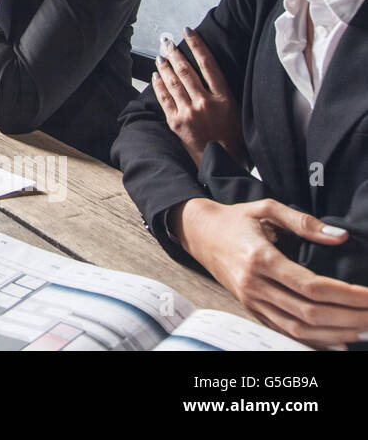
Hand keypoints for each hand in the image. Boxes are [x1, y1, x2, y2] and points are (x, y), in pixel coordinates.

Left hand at [153, 27, 243, 166]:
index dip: (197, 45)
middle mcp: (205, 103)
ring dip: (165, 66)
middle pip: (186, 70)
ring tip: (161, 55)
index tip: (189, 31)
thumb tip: (207, 69)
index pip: (208, 64)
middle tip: (168, 41)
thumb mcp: (236, 110)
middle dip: (175, 53)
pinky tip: (156, 75)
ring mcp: (189, 112)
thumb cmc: (233, 136)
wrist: (222, 161)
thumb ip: (221, 91)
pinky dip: (159, 84)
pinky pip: (164, 98)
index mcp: (223, 98)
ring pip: (173, 82)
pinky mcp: (176, 122)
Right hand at [174, 197, 367, 347]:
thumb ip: (303, 221)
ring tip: (364, 331)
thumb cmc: (234, 219)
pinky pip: (285, 332)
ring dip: (336, 334)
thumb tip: (340, 236)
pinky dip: (314, 342)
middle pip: (309, 313)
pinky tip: (338, 341)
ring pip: (299, 329)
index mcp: (260, 258)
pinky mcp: (251, 309)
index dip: (347, 294)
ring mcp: (251, 301)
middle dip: (349, 318)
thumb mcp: (266, 208)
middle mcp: (254, 285)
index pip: (311, 286)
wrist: (198, 232)